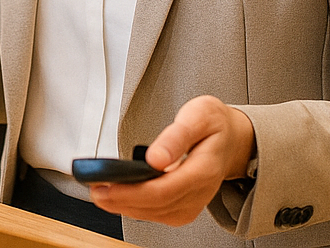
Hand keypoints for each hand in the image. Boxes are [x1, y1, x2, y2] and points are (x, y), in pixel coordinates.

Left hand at [87, 95, 254, 226]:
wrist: (233, 139)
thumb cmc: (214, 125)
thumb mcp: (199, 115)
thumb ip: (176, 136)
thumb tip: (155, 158)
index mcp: (204, 169)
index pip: (164, 190)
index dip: (132, 191)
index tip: (107, 184)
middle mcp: (201, 192)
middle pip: (156, 205)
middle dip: (122, 200)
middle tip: (95, 189)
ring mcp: (194, 202)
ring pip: (156, 214)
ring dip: (126, 206)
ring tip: (101, 193)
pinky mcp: (186, 206)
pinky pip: (160, 214)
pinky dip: (137, 208)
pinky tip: (120, 198)